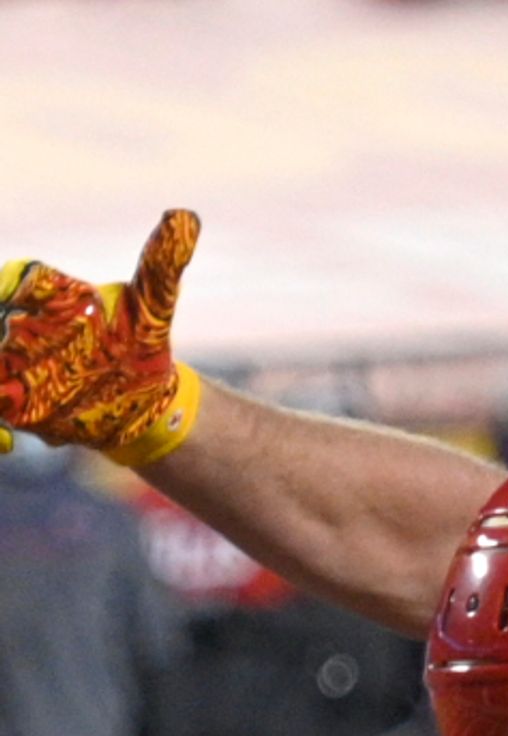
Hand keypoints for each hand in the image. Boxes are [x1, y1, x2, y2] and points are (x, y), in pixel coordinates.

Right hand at [0, 209, 203, 464]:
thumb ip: (162, 266)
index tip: (12, 295)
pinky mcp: (10, 402)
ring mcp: (10, 363)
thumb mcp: (153, 307)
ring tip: (6, 410)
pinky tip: (8, 444)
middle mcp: (20, 327)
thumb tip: (186, 216)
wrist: (139, 400)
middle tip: (2, 343)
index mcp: (51, 297)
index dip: (11, 288)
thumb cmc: (139, 342)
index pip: (20, 283)